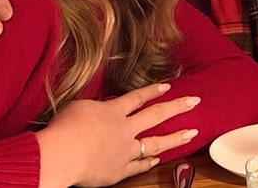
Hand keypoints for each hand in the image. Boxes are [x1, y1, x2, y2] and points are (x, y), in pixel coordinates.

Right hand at [36, 82, 202, 187]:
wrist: (62, 154)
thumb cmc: (65, 128)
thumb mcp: (78, 107)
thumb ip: (94, 107)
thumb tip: (98, 109)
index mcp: (113, 111)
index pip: (137, 98)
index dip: (152, 91)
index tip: (168, 87)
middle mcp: (124, 129)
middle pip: (156, 115)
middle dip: (177, 107)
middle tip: (195, 101)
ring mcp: (125, 150)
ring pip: (156, 142)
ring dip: (175, 137)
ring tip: (192, 133)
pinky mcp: (119, 170)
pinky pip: (138, 166)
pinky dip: (148, 162)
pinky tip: (157, 160)